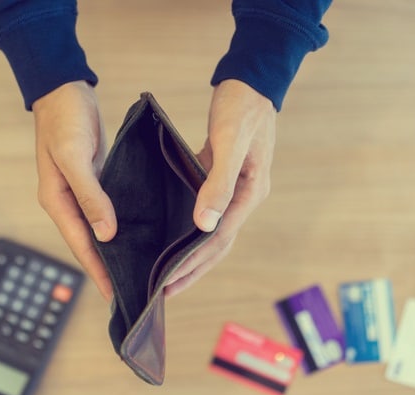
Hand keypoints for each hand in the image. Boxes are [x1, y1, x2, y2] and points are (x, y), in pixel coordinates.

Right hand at [33, 81, 116, 300]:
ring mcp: (80, 192)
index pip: (81, 245)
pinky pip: (105, 211)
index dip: (97, 271)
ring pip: (98, 229)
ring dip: (113, 250)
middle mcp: (67, 202)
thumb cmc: (65, 121)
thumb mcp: (75, 157)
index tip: (114, 295)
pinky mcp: (94, 181)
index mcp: (57, 201)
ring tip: (135, 271)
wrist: (63, 91)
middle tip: (129, 291)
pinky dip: (117, 226)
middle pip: (89, 243)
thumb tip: (106, 234)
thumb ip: (90, 196)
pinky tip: (134, 235)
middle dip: (106, 268)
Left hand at [164, 79, 275, 296]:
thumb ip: (218, 183)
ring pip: (213, 232)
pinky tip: (172, 236)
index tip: (169, 282)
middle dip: (192, 270)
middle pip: (218, 244)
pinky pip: (207, 213)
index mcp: (249, 193)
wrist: (251, 81)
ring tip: (167, 274)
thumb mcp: (229, 142)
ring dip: (192, 255)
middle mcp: (245, 197)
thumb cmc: (241, 108)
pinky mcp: (223, 179)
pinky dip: (191, 229)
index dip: (193, 263)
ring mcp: (236, 190)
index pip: (218, 238)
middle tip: (163, 292)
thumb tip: (204, 225)